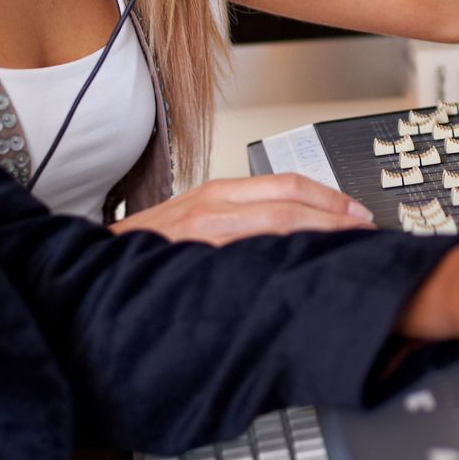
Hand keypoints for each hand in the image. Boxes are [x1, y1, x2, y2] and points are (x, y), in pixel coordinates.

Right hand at [115, 173, 372, 245]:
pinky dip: (279, 263)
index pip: (286, 184)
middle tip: (365, 233)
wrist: (93, 268)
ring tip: (346, 252)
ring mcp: (202, 235)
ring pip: (274, 228)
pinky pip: (246, 259)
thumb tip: (292, 233)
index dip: (329, 198)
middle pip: (289, 203)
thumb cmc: (147, 250)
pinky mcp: (193, 263)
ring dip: (316, 238)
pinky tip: (301, 275)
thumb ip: (238, 221)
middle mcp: (212, 206)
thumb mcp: (194, 222)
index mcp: (217, 193)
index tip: (358, 214)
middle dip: (334, 218)